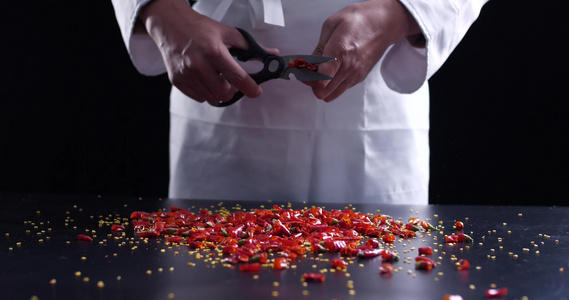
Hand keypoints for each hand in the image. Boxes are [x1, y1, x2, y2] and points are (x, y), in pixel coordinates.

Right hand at [139, 0, 274, 104]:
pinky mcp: (178, 81)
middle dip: (232, 89)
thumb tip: (272, 54)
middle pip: (225, 94)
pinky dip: (205, 91)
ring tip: (214, 75)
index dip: (251, 88)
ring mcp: (187, 75)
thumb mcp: (228, 33)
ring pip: (212, 98)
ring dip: (218, 91)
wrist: (170, 25)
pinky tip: (203, 77)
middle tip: (229, 79)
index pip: (237, 78)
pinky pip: (199, 97)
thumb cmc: (200, 28)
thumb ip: (251, 47)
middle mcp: (199, 65)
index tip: (256, 92)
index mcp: (214, 52)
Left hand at [304, 0, 421, 101]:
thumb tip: (309, 64)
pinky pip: (340, 89)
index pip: (320, 79)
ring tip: (320, 72)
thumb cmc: (359, 20)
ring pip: (331, 95)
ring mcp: (356, 74)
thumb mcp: (332, 25)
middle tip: (309, 72)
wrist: (384, 23)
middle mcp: (350, 67)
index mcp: (341, 51)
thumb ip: (319, 48)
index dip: (307, 78)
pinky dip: (332, 85)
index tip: (302, 70)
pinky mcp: (359, 78)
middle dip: (312, 84)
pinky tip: (332, 71)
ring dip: (322, 87)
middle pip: (323, 92)